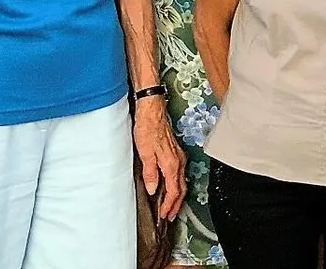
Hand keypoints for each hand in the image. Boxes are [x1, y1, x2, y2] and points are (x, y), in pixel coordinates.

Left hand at [133, 98, 185, 220]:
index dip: (169, 205)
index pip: (173, 191)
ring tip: (171, 205)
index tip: (164, 215)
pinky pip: (179, 174)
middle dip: (176, 204)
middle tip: (170, 215)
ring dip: (177, 196)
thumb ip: (150, 173)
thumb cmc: (148, 128)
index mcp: (171, 164)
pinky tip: (171, 186)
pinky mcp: (175, 152)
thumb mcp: (145, 153)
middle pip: (180, 188)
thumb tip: (152, 189)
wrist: (152, 111)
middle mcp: (178, 161)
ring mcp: (178, 156)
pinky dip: (176, 185)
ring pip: (181, 181)